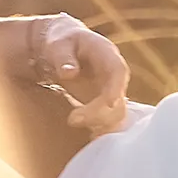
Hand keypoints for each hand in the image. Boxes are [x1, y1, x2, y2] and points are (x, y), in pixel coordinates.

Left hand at [22, 15, 129, 135]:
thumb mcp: (58, 44)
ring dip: (99, 123)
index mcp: (107, 54)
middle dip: (99, 113)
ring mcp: (111, 90)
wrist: (62, 48)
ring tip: (73, 122)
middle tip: (72, 119)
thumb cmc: (61, 42)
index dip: (115, 89)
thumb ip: (63, 57)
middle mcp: (114, 74)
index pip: (118, 72)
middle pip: (118, 98)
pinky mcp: (104, 103)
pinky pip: (108, 119)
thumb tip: (69, 72)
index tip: (107, 103)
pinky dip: (98, 128)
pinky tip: (87, 135)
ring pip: (115, 113)